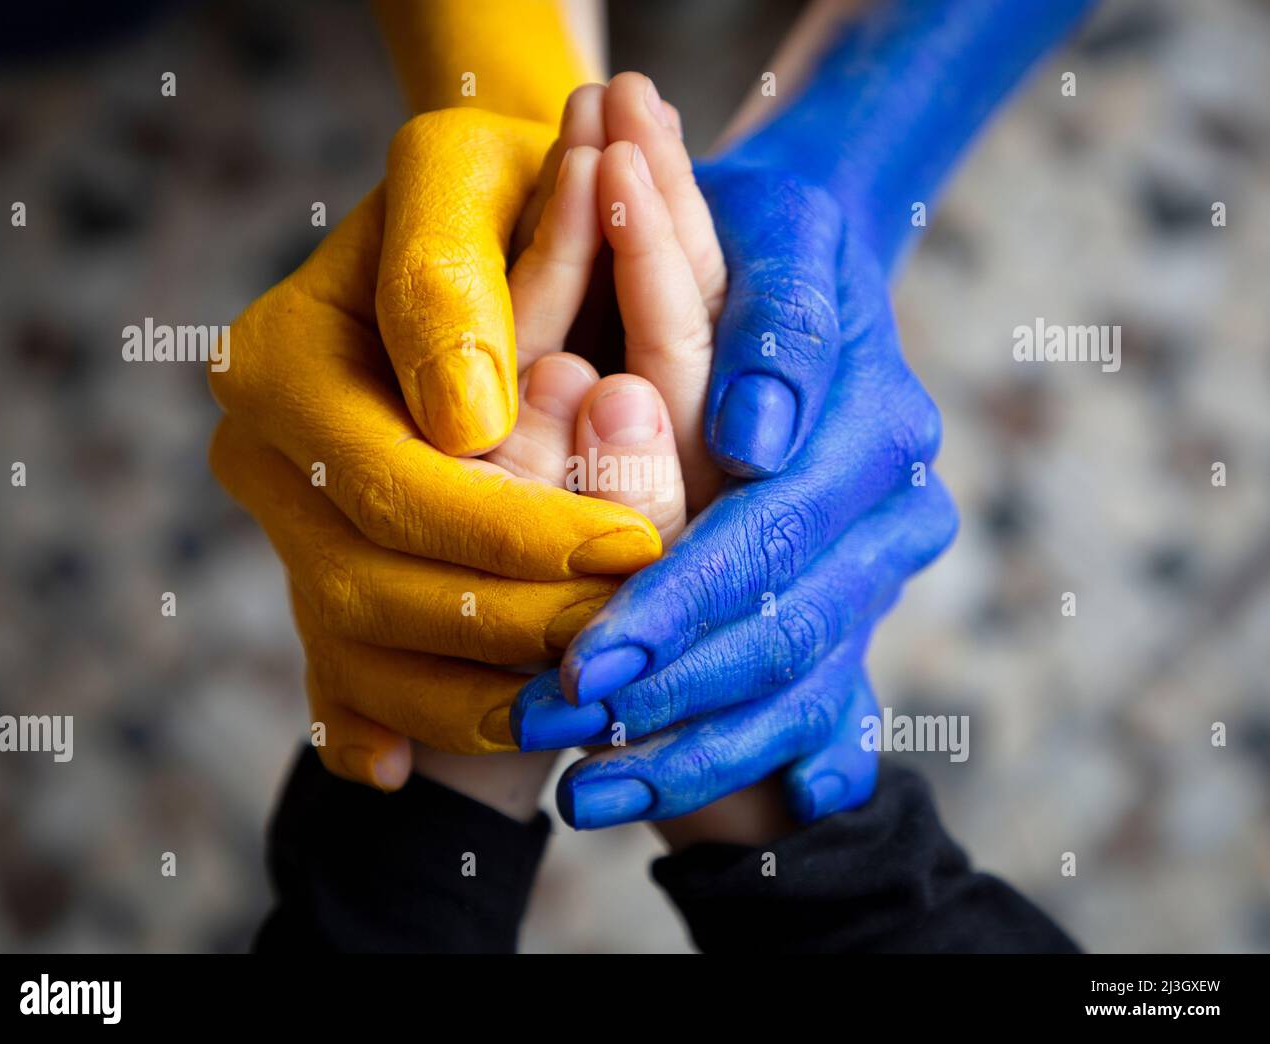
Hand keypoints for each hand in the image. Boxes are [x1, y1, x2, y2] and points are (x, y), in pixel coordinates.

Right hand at [209, 108, 662, 789]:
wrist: (468, 220)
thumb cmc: (480, 186)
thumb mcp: (460, 179)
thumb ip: (448, 283)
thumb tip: (465, 426)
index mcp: (280, 364)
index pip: (396, 485)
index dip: (513, 534)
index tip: (633, 552)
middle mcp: (264, 456)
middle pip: (371, 584)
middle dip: (507, 626)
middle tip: (624, 645)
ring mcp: (285, 521)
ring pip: (359, 644)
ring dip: (466, 692)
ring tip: (573, 710)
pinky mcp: (318, 566)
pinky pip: (334, 671)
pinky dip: (376, 724)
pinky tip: (400, 773)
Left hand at [514, 209, 956, 826]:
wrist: (801, 273)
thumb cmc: (764, 241)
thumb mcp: (778, 234)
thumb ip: (775, 326)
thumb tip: (752, 443)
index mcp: (878, 426)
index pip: (774, 532)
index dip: (680, 600)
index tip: (584, 662)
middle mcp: (891, 515)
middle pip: (786, 628)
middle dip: (668, 689)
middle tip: (552, 732)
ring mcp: (875, 577)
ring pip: (794, 689)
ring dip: (687, 753)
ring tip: (577, 795)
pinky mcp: (851, 621)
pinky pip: (806, 718)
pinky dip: (728, 768)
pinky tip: (643, 809)